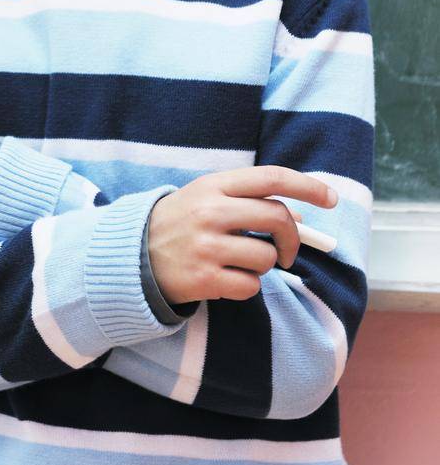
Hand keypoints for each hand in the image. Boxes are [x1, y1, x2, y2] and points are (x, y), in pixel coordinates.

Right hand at [147, 166, 334, 304]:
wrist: (133, 255)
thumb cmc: (181, 223)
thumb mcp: (209, 199)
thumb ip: (249, 201)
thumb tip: (301, 217)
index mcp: (214, 185)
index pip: (271, 178)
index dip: (307, 186)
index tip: (331, 198)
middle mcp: (211, 211)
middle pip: (277, 218)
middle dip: (293, 238)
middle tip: (288, 250)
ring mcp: (207, 245)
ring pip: (267, 258)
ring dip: (264, 266)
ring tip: (239, 263)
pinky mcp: (205, 278)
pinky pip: (251, 286)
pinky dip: (246, 286)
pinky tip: (225, 278)